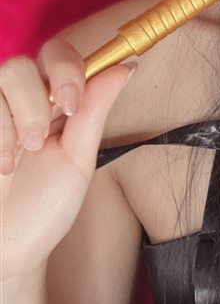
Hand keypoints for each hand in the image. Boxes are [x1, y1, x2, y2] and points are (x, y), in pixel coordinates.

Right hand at [0, 41, 135, 281]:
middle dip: (34, 101)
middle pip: (21, 64)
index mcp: (53, 104)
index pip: (58, 56)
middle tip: (38, 141)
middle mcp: (19, 101)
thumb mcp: (77, 160)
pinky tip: (0, 164)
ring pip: (0, 79)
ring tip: (16, 160)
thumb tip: (125, 68)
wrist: (8, 247)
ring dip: (12, 122)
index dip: (65, 69)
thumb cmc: (45, 207)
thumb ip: (94, 112)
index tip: (71, 103)